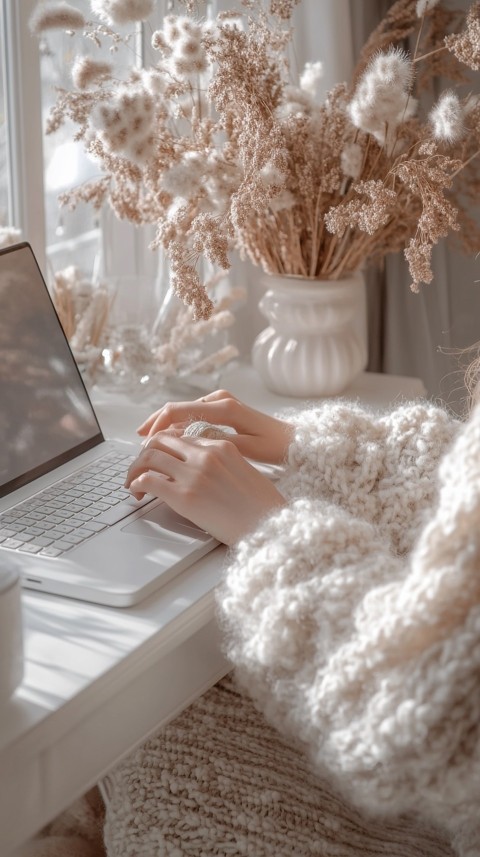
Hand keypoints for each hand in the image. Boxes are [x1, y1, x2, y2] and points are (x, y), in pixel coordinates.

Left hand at [125, 433, 285, 544]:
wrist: (270, 529)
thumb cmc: (262, 509)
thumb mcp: (244, 472)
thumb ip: (221, 463)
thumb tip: (197, 469)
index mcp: (222, 446)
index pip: (180, 435)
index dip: (163, 445)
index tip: (155, 455)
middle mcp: (206, 455)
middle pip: (160, 440)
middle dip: (144, 453)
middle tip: (139, 468)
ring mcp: (194, 474)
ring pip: (148, 456)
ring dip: (135, 469)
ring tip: (133, 483)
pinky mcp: (184, 496)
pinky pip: (148, 480)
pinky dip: (136, 484)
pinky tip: (137, 493)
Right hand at [137, 389, 293, 464]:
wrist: (294, 440)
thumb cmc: (273, 446)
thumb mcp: (245, 448)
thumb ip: (214, 441)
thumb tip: (185, 438)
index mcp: (223, 407)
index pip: (177, 411)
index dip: (156, 426)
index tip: (144, 442)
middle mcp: (219, 399)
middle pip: (176, 407)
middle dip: (155, 424)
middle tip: (139, 441)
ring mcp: (221, 402)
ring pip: (183, 410)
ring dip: (165, 425)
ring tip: (150, 442)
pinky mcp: (223, 408)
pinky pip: (193, 414)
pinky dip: (178, 425)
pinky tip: (171, 439)